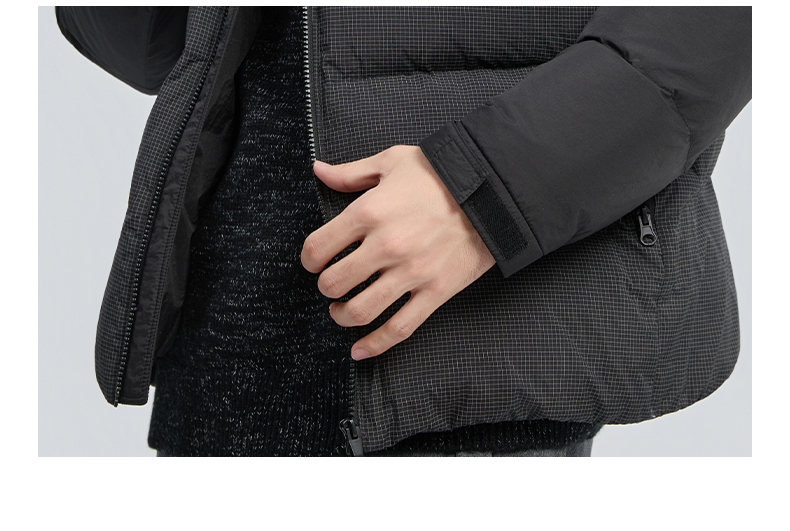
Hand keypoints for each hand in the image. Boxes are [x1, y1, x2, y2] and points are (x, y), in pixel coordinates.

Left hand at [301, 145, 495, 359]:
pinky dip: (375, 344)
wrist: (493, 190)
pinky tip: (359, 350)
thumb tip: (318, 170)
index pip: (317, 248)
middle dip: (326, 288)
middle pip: (334, 283)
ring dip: (342, 316)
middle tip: (331, 285)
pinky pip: (399, 328)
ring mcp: (412, 272)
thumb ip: (351, 173)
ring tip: (341, 312)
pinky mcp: (436, 292)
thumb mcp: (392, 161)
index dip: (309, 260)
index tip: (314, 262)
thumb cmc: (442, 174)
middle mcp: (386, 245)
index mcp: (369, 212)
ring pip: (361, 311)